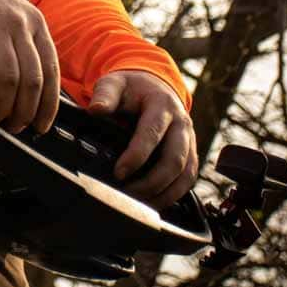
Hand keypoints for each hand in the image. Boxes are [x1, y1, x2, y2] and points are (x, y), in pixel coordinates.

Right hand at [0, 0, 59, 134]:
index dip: (48, 104)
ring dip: (5, 107)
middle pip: (31, 79)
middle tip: (18, 126)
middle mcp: (19, 25)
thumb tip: (38, 94)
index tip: (42, 124)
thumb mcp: (19, 20)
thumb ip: (30, 49)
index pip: (50, 71)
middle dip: (26, 110)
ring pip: (9, 79)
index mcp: (36, 24)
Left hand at [89, 70, 197, 209]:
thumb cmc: (132, 88)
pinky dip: (174, 195)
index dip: (136, 156)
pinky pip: (189, 179)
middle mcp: (181, 123)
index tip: (119, 173)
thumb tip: (96, 109)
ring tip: (139, 204)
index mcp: (162, 104)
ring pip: (186, 174)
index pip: (152, 133)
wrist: (154, 86)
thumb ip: (105, 95)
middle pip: (175, 159)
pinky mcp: (191, 153)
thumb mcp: (115, 83)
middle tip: (128, 194)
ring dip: (164, 193)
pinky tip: (154, 203)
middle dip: (152, 182)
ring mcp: (189, 139)